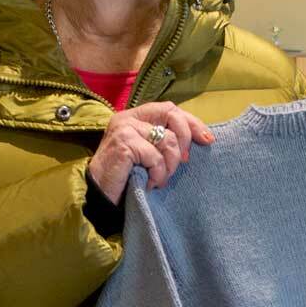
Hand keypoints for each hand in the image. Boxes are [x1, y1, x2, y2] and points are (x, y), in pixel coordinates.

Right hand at [88, 102, 216, 202]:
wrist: (99, 197)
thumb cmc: (125, 177)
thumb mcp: (147, 154)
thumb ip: (164, 141)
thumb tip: (201, 139)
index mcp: (134, 117)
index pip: (169, 109)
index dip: (192, 123)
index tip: (207, 140)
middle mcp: (128, 118)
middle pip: (172, 115)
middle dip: (185, 140)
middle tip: (183, 163)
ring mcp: (124, 129)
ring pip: (167, 140)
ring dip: (170, 165)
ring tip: (161, 178)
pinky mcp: (124, 144)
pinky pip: (156, 157)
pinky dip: (158, 174)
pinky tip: (151, 183)